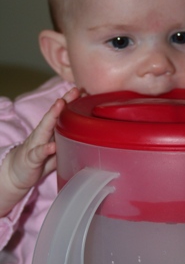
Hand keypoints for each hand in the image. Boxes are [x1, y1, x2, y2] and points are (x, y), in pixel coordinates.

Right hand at [0, 88, 79, 216]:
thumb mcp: (57, 150)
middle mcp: (42, 134)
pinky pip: (38, 153)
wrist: (16, 173)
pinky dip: (45, 149)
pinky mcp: (31, 158)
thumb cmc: (39, 160)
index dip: (72, 103)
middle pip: (54, 115)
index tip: (84, 92)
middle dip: (64, 102)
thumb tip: (88, 137)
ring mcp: (35, 144)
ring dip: (53, 115)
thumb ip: (69, 142)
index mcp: (50, 131)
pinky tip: (52, 146)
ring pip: (44, 128)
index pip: (61, 114)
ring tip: (61, 104)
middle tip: (75, 90)